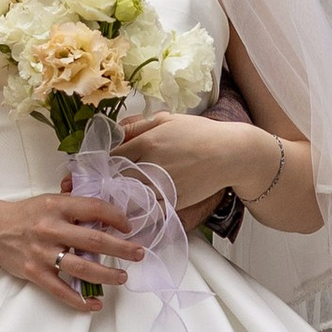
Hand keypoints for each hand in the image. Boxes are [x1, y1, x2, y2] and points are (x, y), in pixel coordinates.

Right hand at [0, 188, 147, 312]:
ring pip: (82, 268)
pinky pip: (61, 291)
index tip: (128, 226)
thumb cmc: (26, 214)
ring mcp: (43, 253)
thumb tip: (106, 212)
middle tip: (138, 253)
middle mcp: (51, 229)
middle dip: (121, 249)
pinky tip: (95, 305)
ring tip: (122, 277)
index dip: (116, 217)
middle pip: (94, 241)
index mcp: (57, 206)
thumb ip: (75, 205)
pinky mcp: (36, 273)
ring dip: (107, 275)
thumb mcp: (50, 200)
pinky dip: (80, 301)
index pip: (94, 209)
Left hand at [114, 110, 235, 216]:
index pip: (112, 155)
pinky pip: (149, 211)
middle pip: (117, 178)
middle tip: (104, 183)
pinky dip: (139, 211)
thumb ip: (138, 126)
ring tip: (116, 197)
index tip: (102, 165)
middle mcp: (151, 165)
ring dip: (121, 198)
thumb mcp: (167, 120)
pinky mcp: (174, 201)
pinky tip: (134, 209)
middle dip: (109, 180)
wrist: (230, 153)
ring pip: (130, 197)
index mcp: (147, 142)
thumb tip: (115, 131)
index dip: (104, 161)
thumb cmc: (199, 133)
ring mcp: (162, 185)